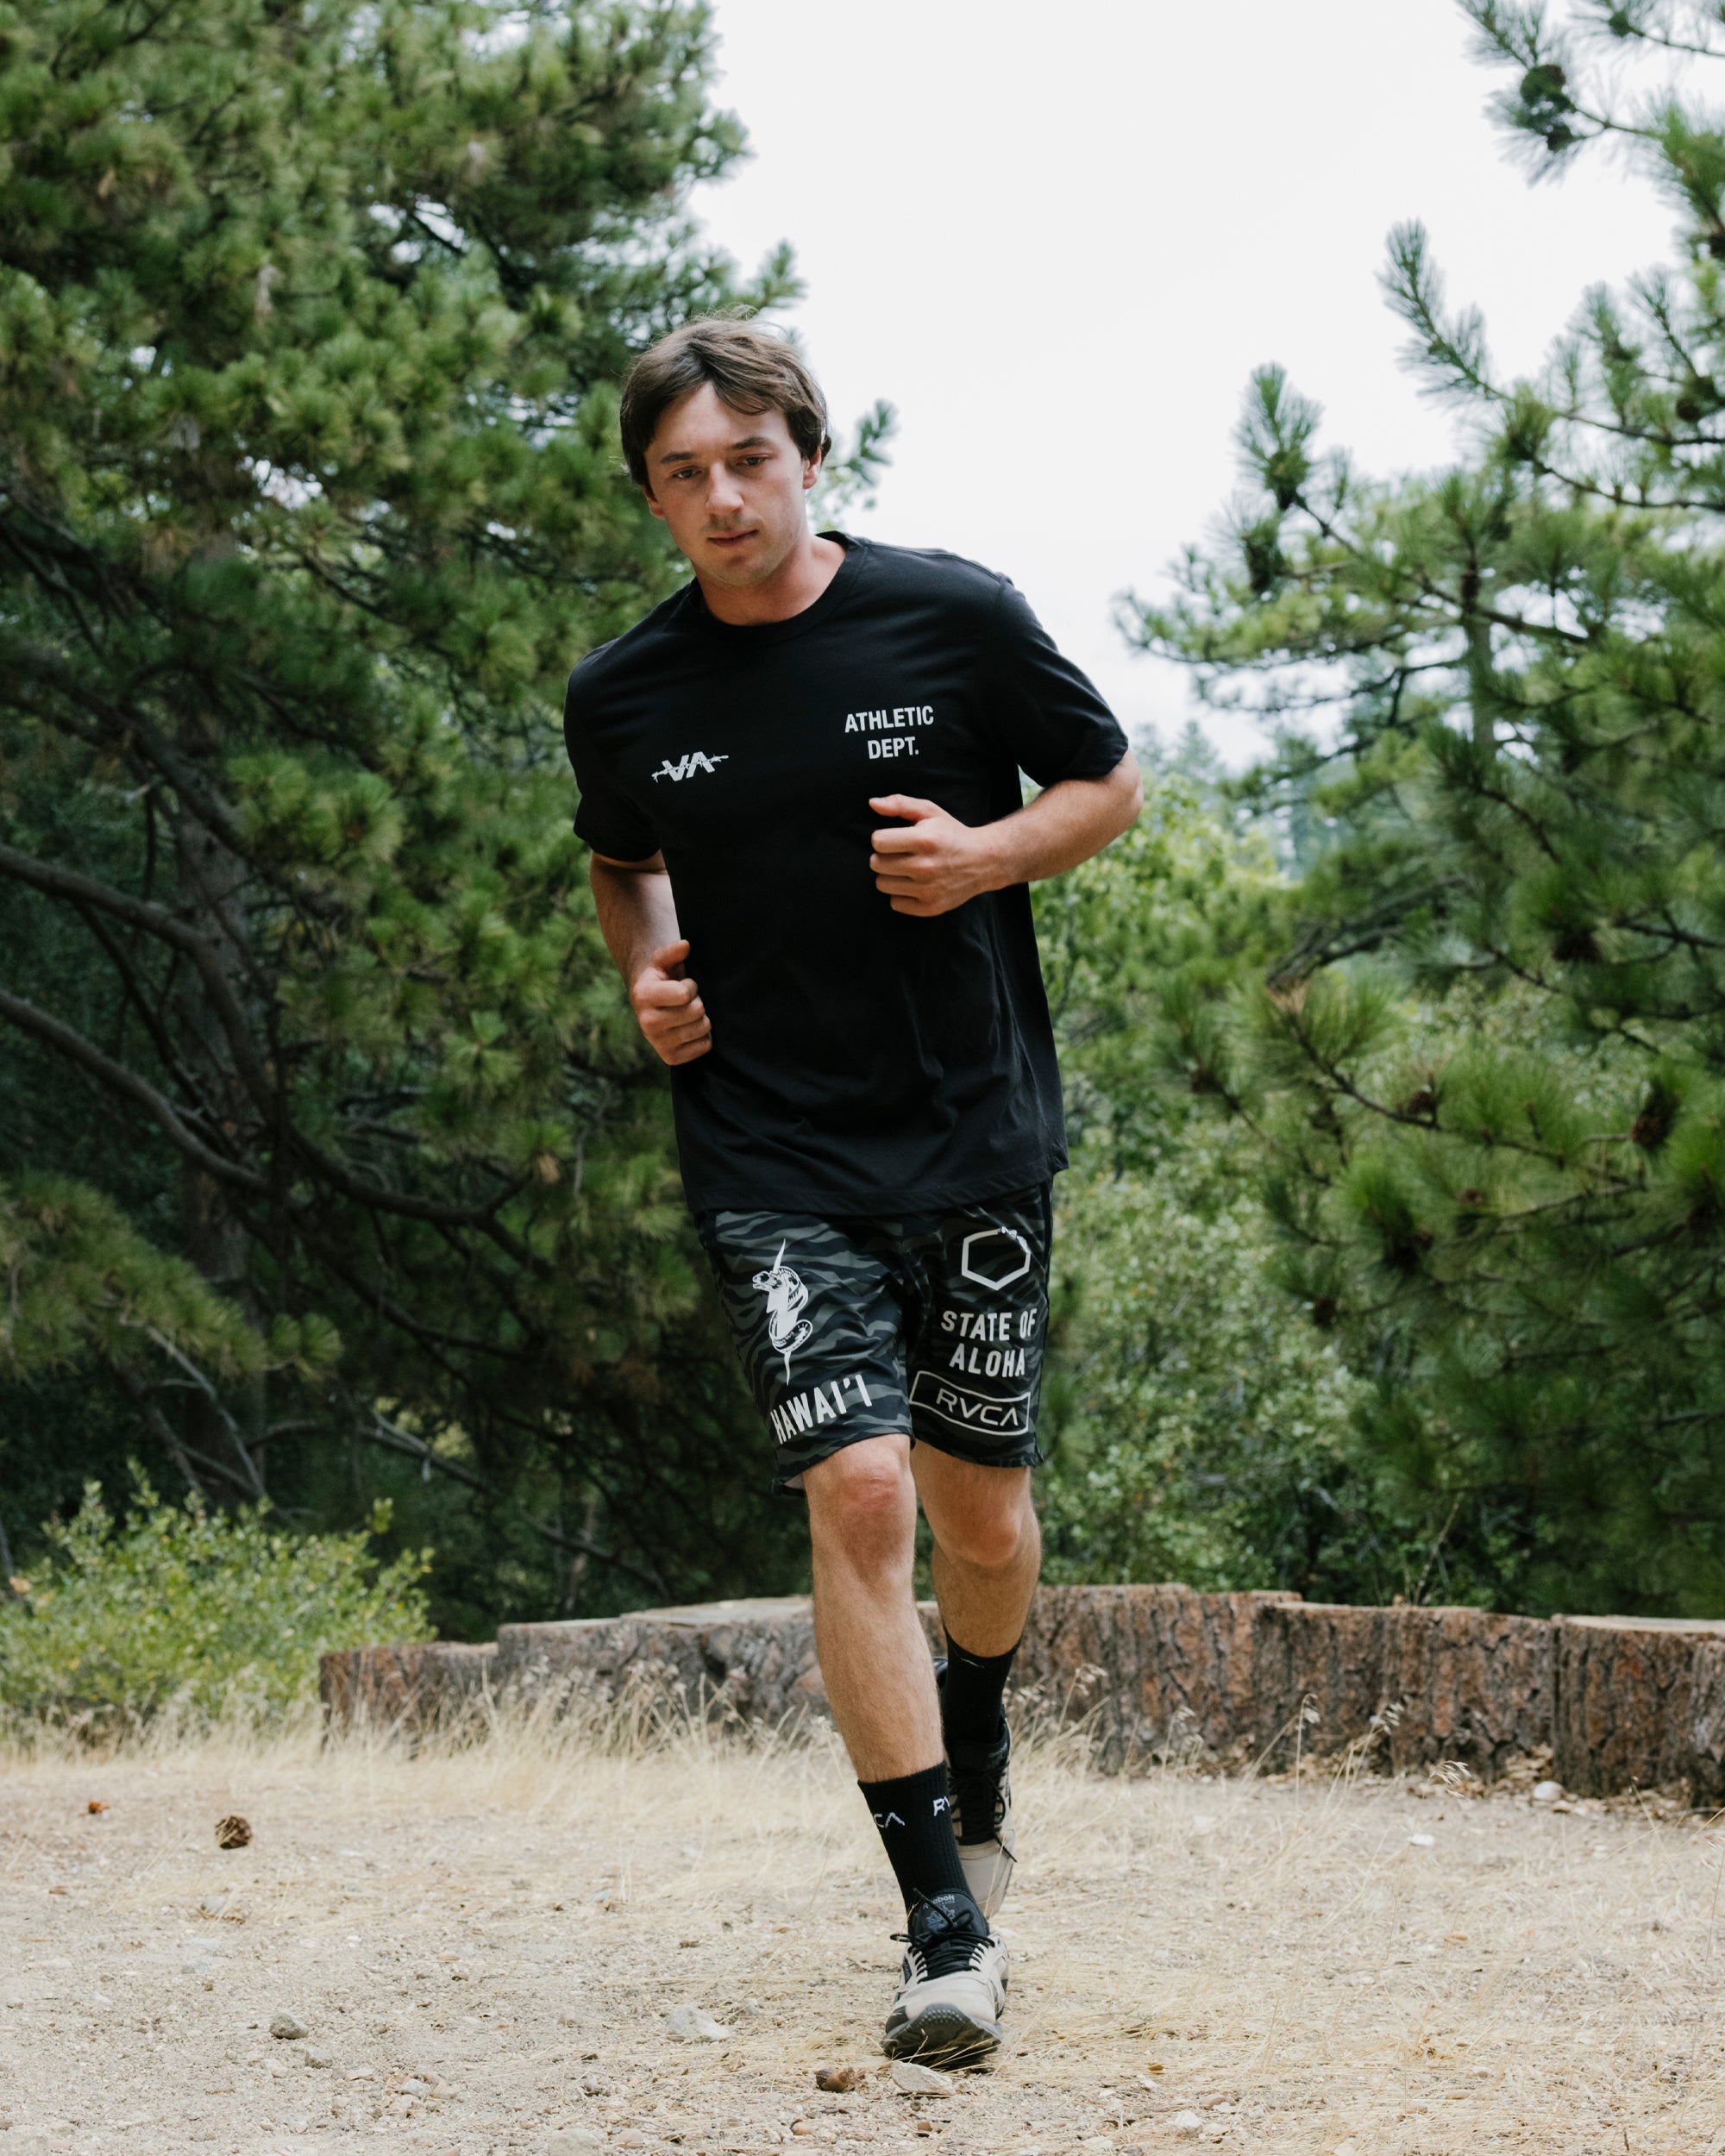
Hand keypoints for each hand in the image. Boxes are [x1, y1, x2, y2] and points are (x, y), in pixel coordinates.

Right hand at [630, 938, 711, 1064]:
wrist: (650, 1004)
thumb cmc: (660, 978)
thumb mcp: (662, 961)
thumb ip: (672, 952)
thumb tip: (685, 946)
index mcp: (643, 996)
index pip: (684, 994)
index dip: (691, 986)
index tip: (684, 985)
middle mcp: (646, 1023)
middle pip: (697, 1011)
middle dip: (697, 1001)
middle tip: (686, 1001)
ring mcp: (658, 1043)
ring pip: (703, 1029)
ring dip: (702, 1018)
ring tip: (688, 1013)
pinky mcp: (671, 1058)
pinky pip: (704, 1046)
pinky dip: (703, 1036)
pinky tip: (691, 1028)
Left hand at [868, 795, 1000, 916]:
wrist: (984, 861)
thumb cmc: (951, 834)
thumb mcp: (930, 811)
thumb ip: (900, 804)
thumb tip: (873, 803)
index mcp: (924, 840)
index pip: (878, 842)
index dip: (883, 838)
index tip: (895, 839)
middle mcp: (926, 866)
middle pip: (876, 864)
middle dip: (884, 857)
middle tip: (900, 854)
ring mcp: (928, 890)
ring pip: (882, 884)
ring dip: (890, 876)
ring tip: (906, 869)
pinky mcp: (930, 907)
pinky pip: (895, 903)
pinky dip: (901, 894)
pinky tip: (914, 884)